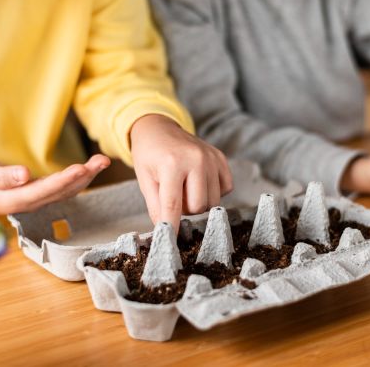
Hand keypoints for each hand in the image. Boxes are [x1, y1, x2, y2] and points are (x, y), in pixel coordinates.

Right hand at [0, 154, 109, 219]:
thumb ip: (4, 177)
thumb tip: (24, 175)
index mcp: (16, 200)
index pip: (44, 191)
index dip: (63, 181)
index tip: (79, 168)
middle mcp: (33, 203)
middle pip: (62, 191)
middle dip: (83, 176)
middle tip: (102, 161)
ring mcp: (40, 200)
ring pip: (68, 190)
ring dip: (87, 176)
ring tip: (102, 161)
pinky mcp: (44, 194)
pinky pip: (66, 188)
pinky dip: (80, 177)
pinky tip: (93, 168)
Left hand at [130, 114, 232, 229]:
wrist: (159, 129)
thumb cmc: (149, 155)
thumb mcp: (144, 180)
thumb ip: (155, 207)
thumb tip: (165, 231)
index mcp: (172, 164)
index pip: (173, 204)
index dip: (172, 226)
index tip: (171, 241)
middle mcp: (196, 159)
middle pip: (198, 206)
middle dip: (185, 209)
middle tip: (173, 196)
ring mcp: (212, 157)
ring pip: (212, 201)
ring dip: (198, 202)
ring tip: (184, 187)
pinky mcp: (221, 158)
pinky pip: (225, 189)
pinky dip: (212, 191)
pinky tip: (198, 181)